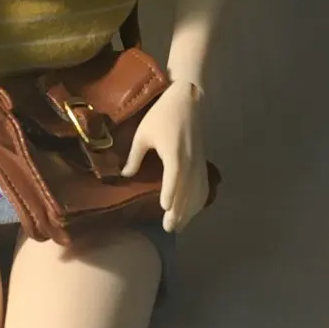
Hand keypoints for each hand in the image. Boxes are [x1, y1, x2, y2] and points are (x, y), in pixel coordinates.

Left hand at [121, 81, 206, 233]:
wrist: (188, 99)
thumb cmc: (161, 114)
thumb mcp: (143, 133)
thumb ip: (134, 156)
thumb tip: (125, 175)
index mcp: (174, 151)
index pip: (175, 175)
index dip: (171, 192)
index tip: (166, 207)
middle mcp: (190, 159)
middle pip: (187, 189)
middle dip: (179, 210)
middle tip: (169, 228)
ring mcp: (198, 161)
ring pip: (197, 190)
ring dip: (189, 209)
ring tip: (179, 226)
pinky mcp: (202, 161)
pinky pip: (203, 185)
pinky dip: (199, 200)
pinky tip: (193, 211)